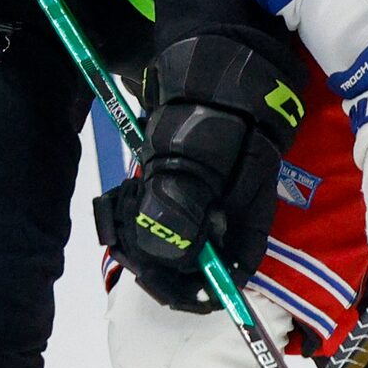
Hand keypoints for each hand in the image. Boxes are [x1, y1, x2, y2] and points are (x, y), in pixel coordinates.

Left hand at [94, 33, 305, 312]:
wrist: (215, 77)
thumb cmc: (224, 121)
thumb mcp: (207, 166)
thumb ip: (187, 212)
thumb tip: (167, 256)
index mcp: (244, 229)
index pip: (225, 282)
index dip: (190, 290)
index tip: (151, 276)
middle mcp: (224, 229)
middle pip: (190, 269)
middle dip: (153, 260)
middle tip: (124, 238)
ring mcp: (202, 212)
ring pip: (167, 246)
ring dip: (138, 237)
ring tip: (123, 208)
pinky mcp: (179, 194)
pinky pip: (154, 221)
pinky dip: (134, 215)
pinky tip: (124, 196)